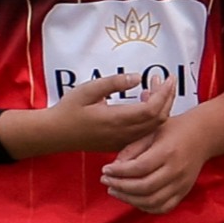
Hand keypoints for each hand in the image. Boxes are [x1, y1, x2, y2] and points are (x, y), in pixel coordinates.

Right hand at [25, 69, 173, 160]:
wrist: (56, 134)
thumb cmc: (69, 109)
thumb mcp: (88, 89)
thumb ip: (113, 82)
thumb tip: (138, 77)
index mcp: (116, 119)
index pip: (151, 109)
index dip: (164, 93)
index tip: (167, 77)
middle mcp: (123, 134)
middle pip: (158, 119)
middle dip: (167, 98)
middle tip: (165, 80)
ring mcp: (123, 142)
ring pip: (154, 128)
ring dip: (161, 108)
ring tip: (155, 88)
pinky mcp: (120, 145)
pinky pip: (145, 134)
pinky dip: (152, 119)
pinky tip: (143, 103)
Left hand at [99, 101, 213, 214]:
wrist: (202, 136)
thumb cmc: (174, 130)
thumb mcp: (151, 130)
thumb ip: (133, 148)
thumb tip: (114, 167)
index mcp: (167, 152)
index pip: (139, 167)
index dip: (119, 172)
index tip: (105, 170)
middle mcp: (176, 170)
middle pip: (144, 187)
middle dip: (120, 186)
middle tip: (106, 181)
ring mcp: (181, 184)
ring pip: (152, 201)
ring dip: (129, 199)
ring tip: (115, 190)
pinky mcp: (183, 192)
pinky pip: (163, 208)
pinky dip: (145, 207)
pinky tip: (132, 199)